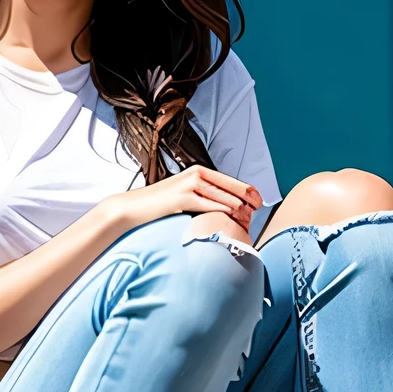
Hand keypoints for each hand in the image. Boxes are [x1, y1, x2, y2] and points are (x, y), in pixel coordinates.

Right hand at [108, 165, 262, 232]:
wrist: (134, 208)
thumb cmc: (159, 206)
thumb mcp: (183, 196)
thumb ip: (201, 196)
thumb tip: (220, 206)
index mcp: (198, 172)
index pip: (229, 180)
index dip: (246, 190)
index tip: (258, 200)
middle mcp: (196, 174)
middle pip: (230, 186)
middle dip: (247, 198)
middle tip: (258, 208)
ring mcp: (189, 184)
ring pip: (223, 197)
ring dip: (238, 208)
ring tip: (248, 218)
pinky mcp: (183, 197)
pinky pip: (209, 205)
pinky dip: (223, 212)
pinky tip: (232, 219)